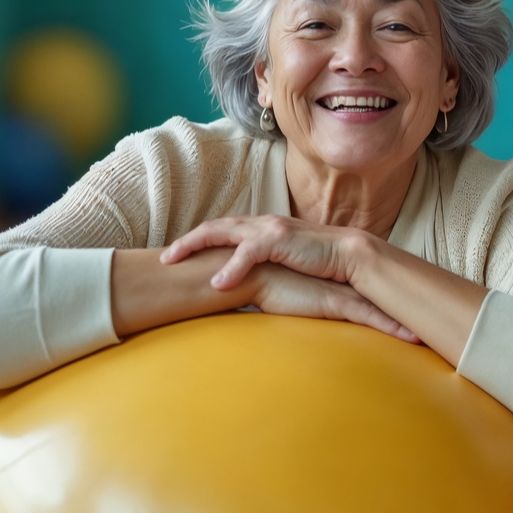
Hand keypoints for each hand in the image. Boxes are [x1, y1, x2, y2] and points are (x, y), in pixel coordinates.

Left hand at [161, 215, 368, 291]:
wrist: (349, 257)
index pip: (221, 231)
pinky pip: (247, 252)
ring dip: (194, 247)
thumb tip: (245, 288)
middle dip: (185, 242)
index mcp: (261, 230)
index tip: (176, 258)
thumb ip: (263, 270)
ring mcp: (269, 229)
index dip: (197, 242)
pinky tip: (216, 283)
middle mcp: (261, 224)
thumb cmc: (318, 265)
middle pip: (213, 227)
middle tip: (162, 259)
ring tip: (173, 262)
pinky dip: (230, 267)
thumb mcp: (284, 265)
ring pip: (222, 232)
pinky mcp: (280, 240)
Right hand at [247, 262, 417, 342]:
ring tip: (432, 333)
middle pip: (386, 296)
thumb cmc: (265, 282)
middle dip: (411, 305)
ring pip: (385, 309)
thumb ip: (300, 297)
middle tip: (438, 315)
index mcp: (336, 282)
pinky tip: (414, 338)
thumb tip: (302, 307)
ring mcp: (344, 294)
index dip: (394, 298)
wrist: (252, 273)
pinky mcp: (336, 303)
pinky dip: (394, 328)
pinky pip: (372, 318)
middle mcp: (345, 285)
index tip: (416, 307)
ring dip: (408, 321)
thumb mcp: (289, 292)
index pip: (372, 291)